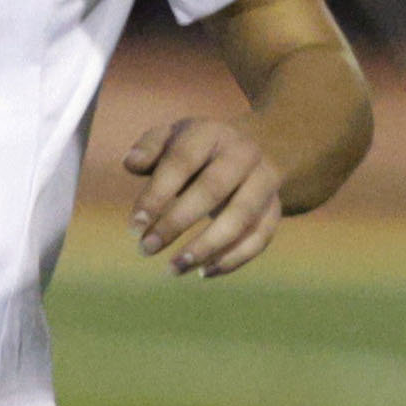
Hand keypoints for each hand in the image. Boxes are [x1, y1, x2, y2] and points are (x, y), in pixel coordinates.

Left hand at [119, 114, 288, 275]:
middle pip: (212, 189)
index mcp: (211, 133)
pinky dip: (233, 259)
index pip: (181, 161)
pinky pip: (259, 238)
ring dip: (206, 247)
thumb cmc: (193, 150)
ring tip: (173, 268)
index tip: (134, 227)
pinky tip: (203, 272)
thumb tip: (131, 162)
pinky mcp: (275, 208)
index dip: (157, 194)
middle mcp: (244, 154)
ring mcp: (264, 181)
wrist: (245, 150)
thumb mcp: (170, 138)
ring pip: (241, 218)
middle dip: (176, 222)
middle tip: (146, 249)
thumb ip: (149, 148)